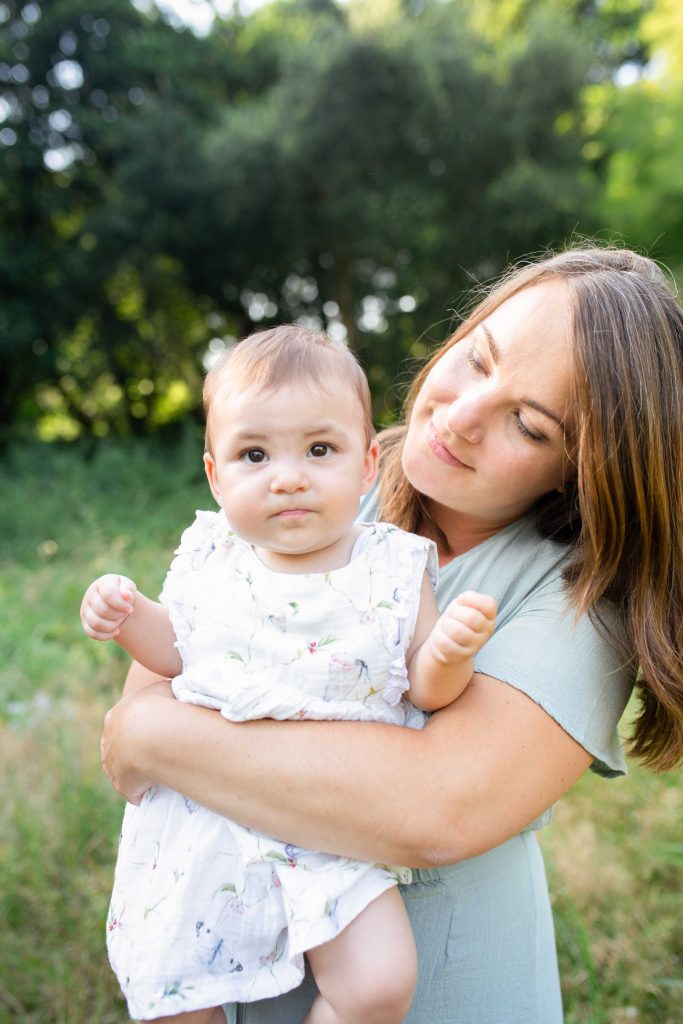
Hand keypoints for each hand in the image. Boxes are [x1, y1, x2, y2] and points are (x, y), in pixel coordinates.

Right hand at [80, 574, 136, 640]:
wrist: (116, 600)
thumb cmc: (123, 592)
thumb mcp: (128, 587)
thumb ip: (128, 589)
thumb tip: (126, 595)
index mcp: (102, 584)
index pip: (108, 594)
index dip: (120, 604)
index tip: (130, 610)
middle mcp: (90, 595)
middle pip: (102, 610)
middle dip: (117, 615)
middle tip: (124, 614)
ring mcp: (85, 609)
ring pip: (95, 623)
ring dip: (112, 626)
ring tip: (119, 622)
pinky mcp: (85, 622)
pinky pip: (92, 633)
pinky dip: (106, 635)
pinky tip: (117, 631)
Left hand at [100, 680, 173, 803]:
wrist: (154, 734)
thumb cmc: (163, 706)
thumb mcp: (165, 688)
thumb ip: (164, 693)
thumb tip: (171, 694)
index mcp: (118, 714)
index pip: (125, 721)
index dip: (140, 726)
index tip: (156, 731)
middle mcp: (109, 738)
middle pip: (120, 745)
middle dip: (135, 750)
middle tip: (157, 753)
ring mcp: (113, 763)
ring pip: (122, 769)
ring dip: (137, 772)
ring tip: (159, 773)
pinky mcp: (122, 784)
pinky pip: (133, 790)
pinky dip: (143, 791)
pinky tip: (159, 789)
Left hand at [429, 591, 496, 664]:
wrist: (446, 640)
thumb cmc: (456, 618)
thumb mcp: (463, 603)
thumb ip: (467, 597)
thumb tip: (463, 599)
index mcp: (490, 616)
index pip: (488, 605)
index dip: (471, 599)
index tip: (462, 601)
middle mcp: (487, 632)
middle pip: (471, 617)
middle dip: (455, 612)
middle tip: (452, 616)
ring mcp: (476, 646)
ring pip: (456, 630)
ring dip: (446, 625)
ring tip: (447, 627)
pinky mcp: (461, 657)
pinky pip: (445, 643)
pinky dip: (439, 637)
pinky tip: (444, 638)